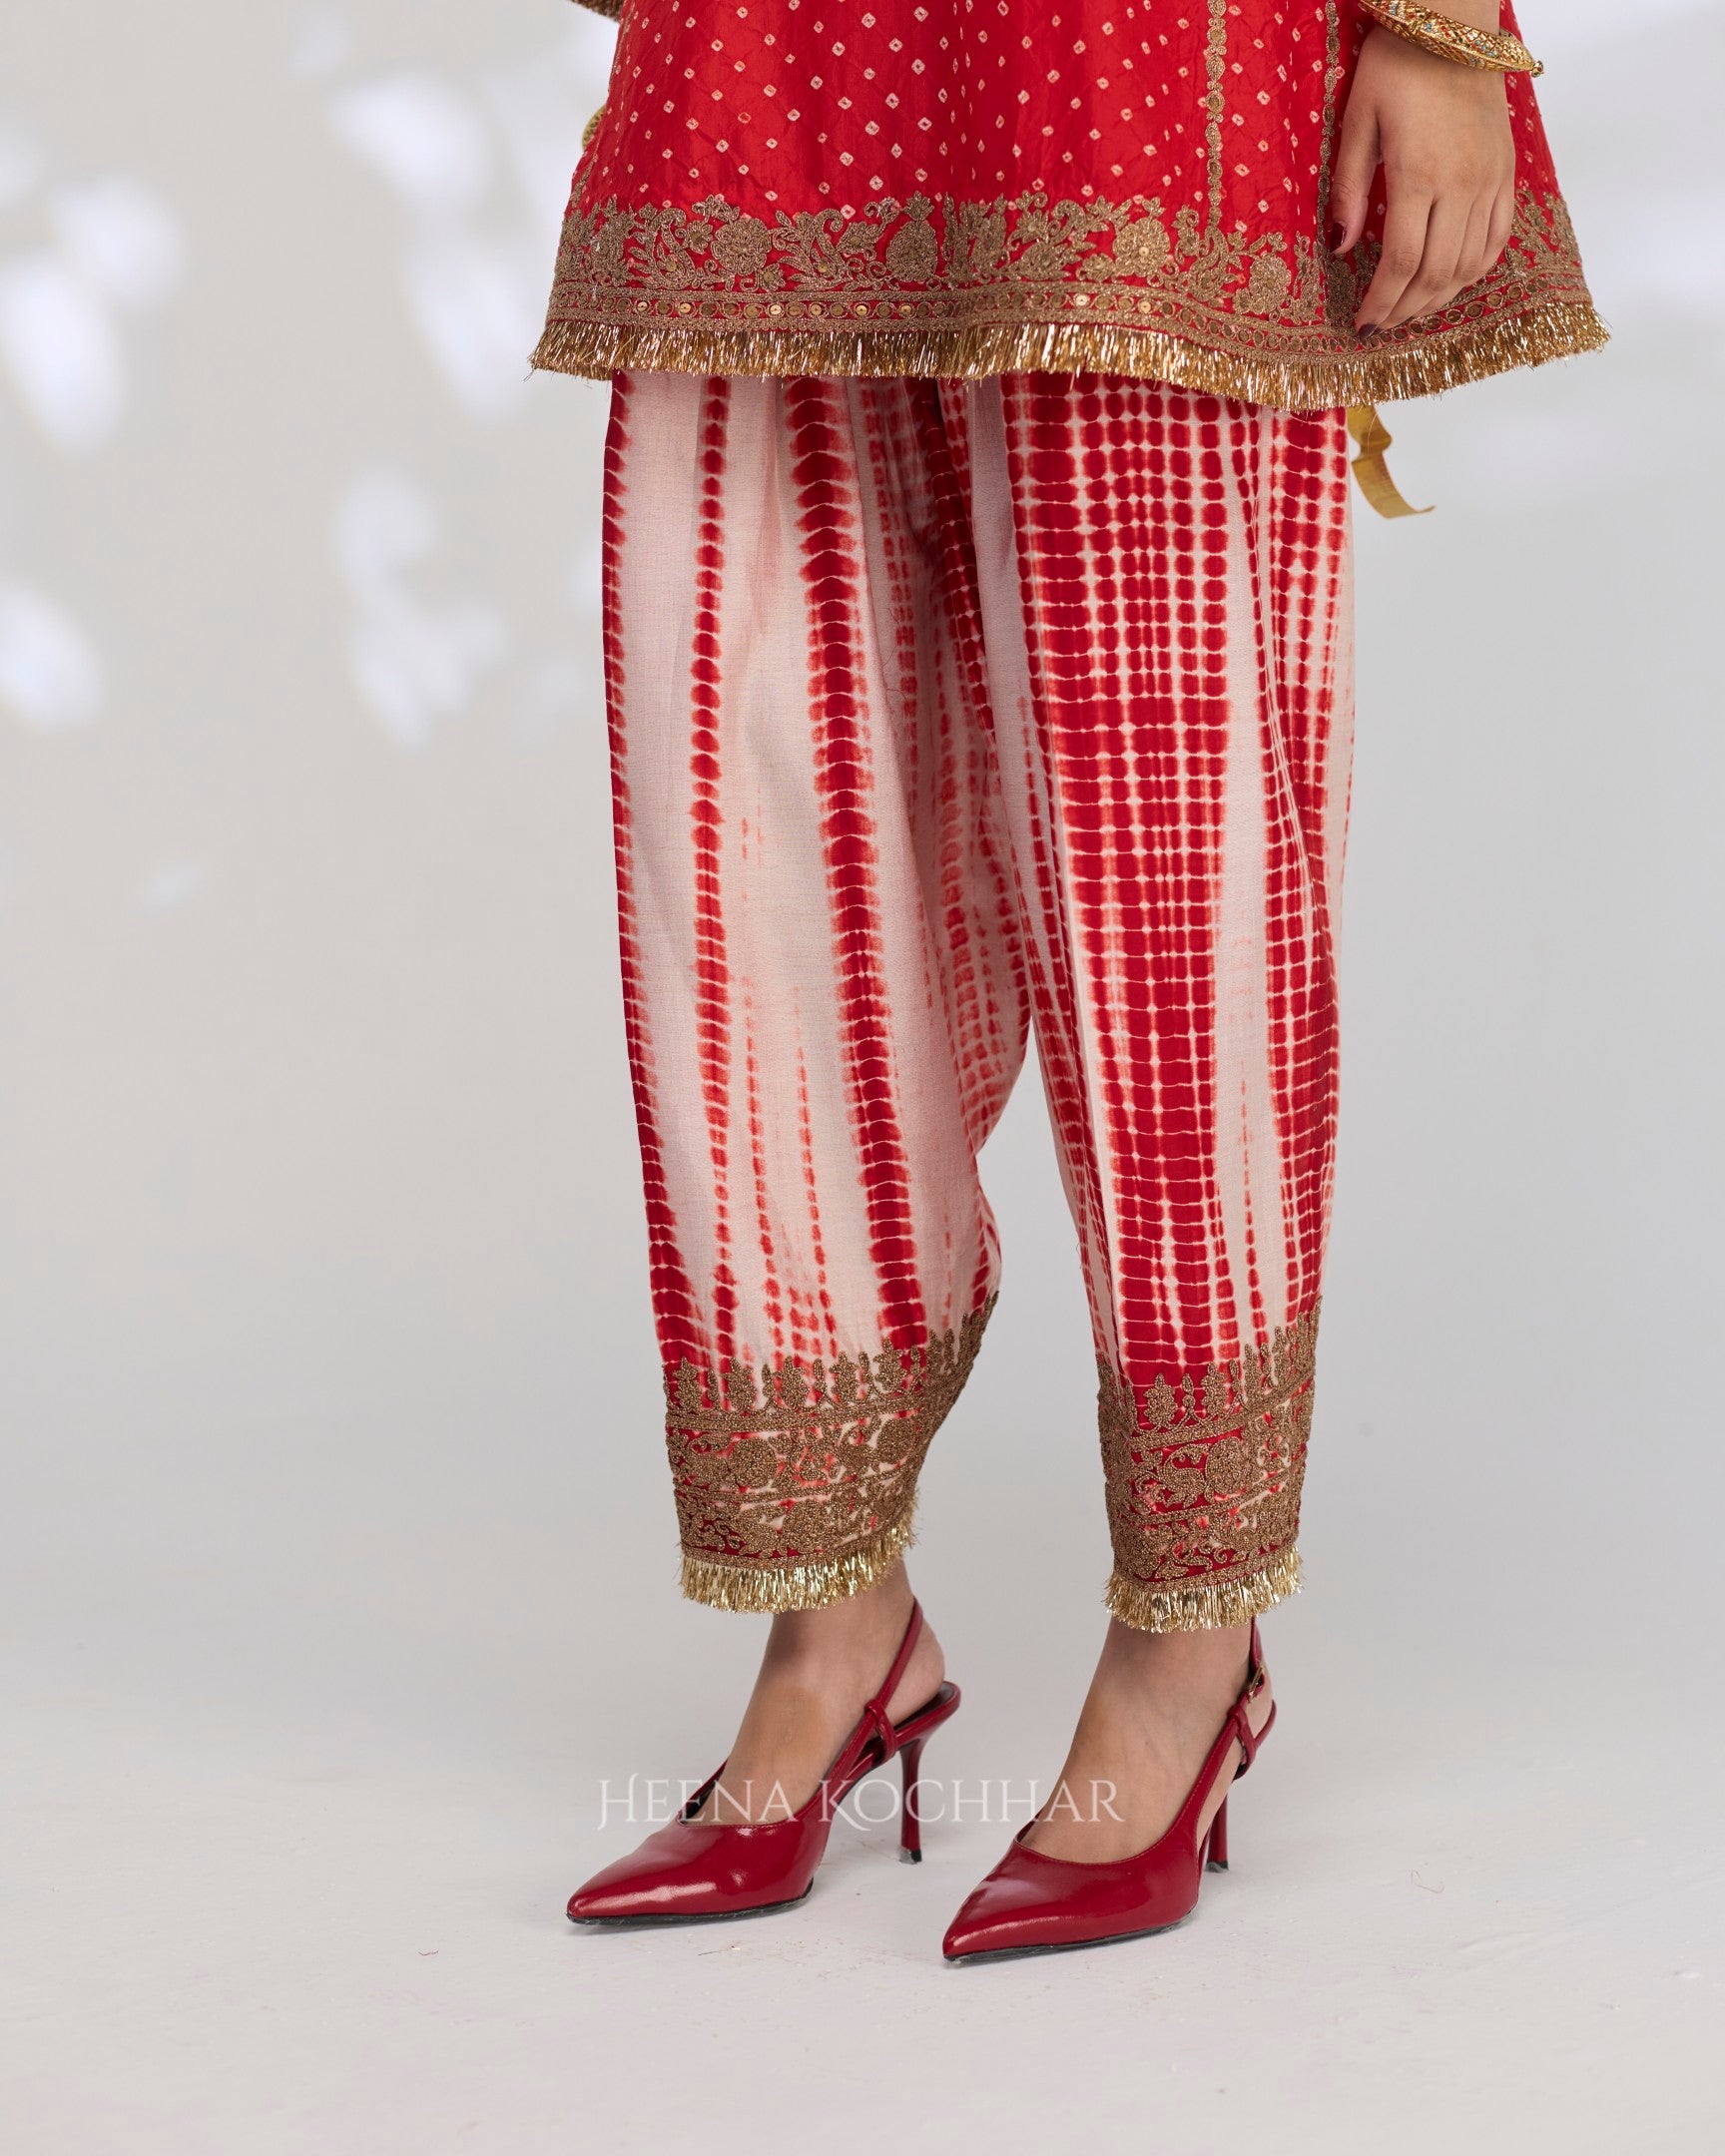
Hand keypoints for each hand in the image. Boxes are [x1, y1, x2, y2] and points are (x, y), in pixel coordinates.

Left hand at [1331, 23, 1516, 334]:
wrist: (1454, 22)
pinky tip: (1452, 283)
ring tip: (1410, 311)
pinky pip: (1498, 236)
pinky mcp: (1506, 171)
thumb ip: (1351, 189)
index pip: (1402, 262)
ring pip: (1469, 263)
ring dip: (1439, 298)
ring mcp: (1489, 179)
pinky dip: (1476, 269)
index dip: (1382, 302)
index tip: (1363, 324)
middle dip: (1406, 309)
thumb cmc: (1398, 64)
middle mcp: (1462, 183)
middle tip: (1382, 325)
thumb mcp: (1358, 121)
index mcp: (1420, 174)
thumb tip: (1341, 247)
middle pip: (1437, 272)